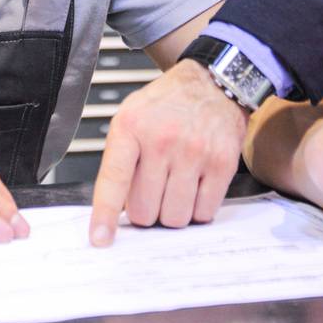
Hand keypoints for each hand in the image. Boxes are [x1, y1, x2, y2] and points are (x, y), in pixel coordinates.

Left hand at [89, 61, 246, 245]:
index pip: (114, 180)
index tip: (100, 239)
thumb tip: (114, 212)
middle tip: (153, 191)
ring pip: (175, 218)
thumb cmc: (168, 105)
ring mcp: (194, 151)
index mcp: (132, 126)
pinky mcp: (222, 163)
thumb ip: (120, 160)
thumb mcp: (131, 117)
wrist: (212, 83)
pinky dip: (198, 208)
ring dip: (173, 211)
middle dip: (146, 210)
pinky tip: (196, 185)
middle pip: (144, 211)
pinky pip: (204, 212)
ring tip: (176, 186)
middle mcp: (162, 139)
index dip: (104, 215)